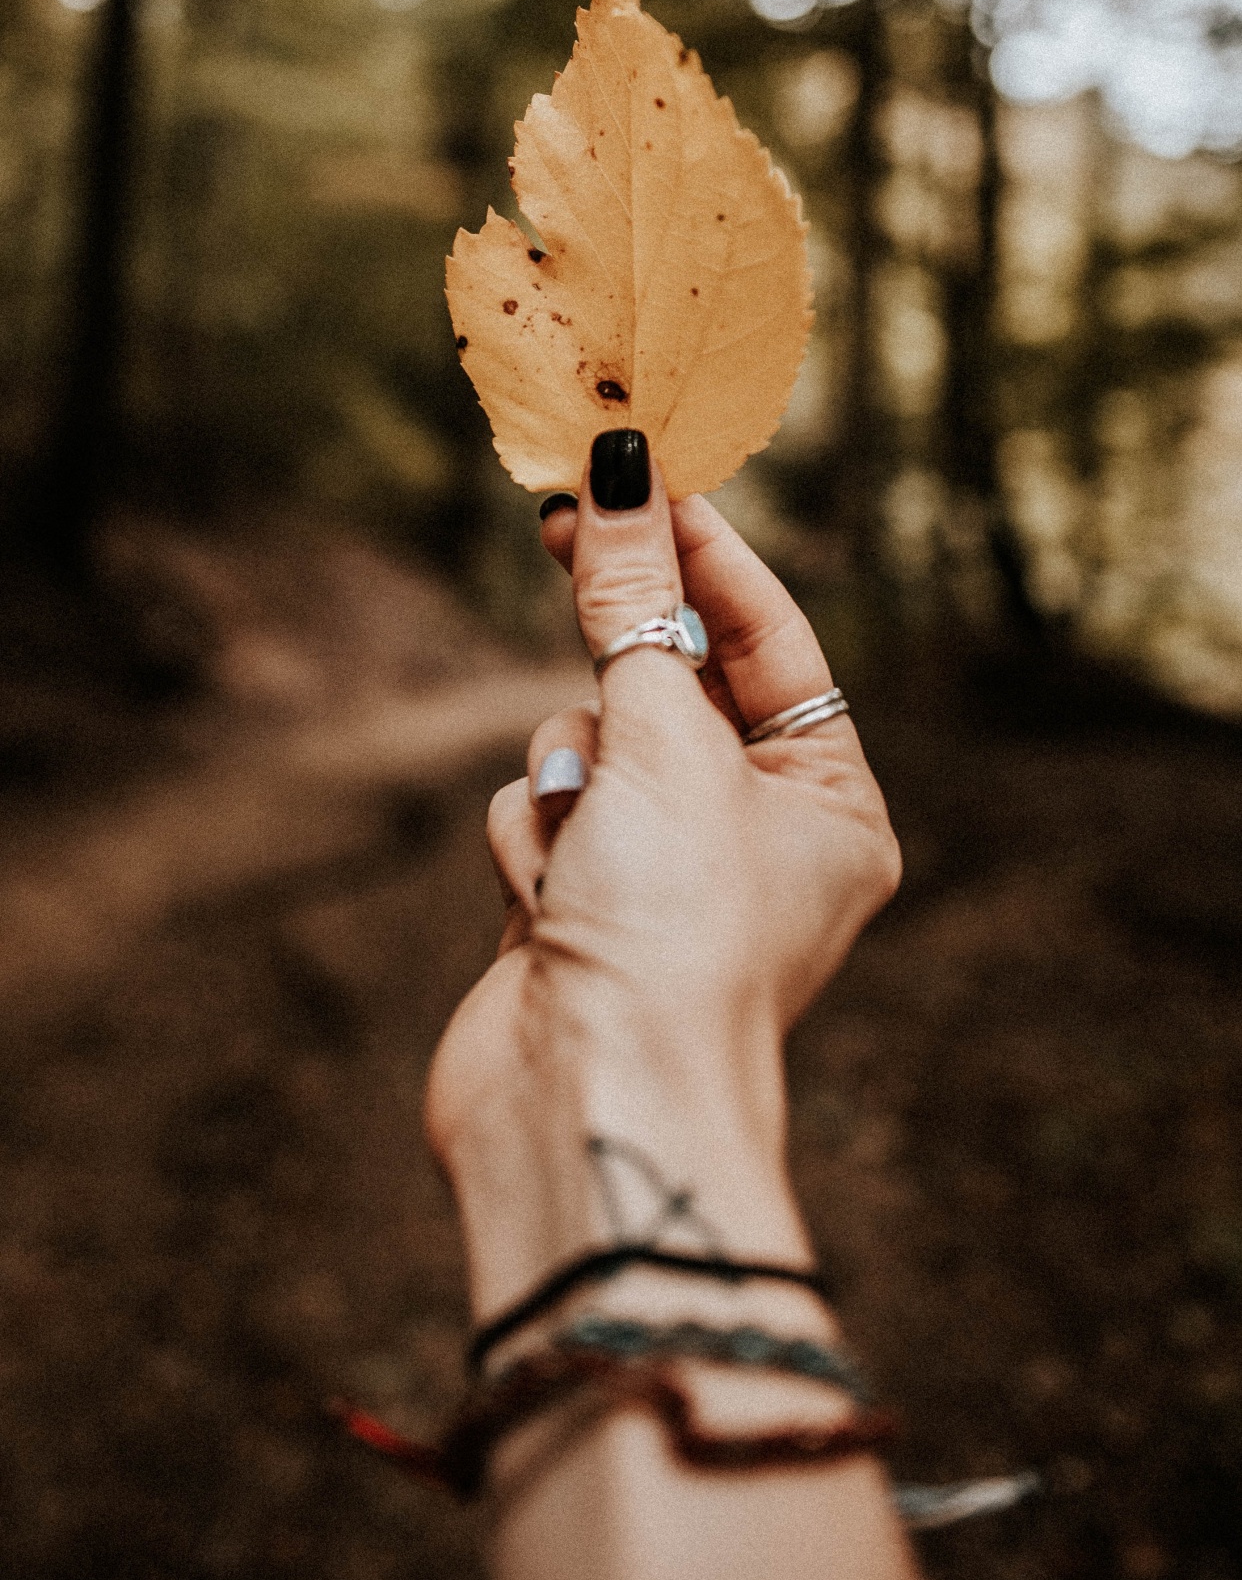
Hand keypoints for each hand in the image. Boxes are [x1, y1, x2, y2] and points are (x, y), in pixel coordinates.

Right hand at [424, 435, 901, 1324]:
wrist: (592, 1110)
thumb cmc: (671, 930)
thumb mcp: (663, 741)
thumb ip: (632, 605)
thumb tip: (621, 474)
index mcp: (831, 801)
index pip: (768, 638)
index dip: (701, 552)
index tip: (637, 468)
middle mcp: (756, 836)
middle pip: (671, 683)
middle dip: (622, 654)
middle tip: (565, 517)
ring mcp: (662, 875)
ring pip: (586, 742)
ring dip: (571, 773)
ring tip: (586, 844)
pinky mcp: (577, 910)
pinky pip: (540, 811)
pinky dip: (532, 842)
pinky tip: (547, 905)